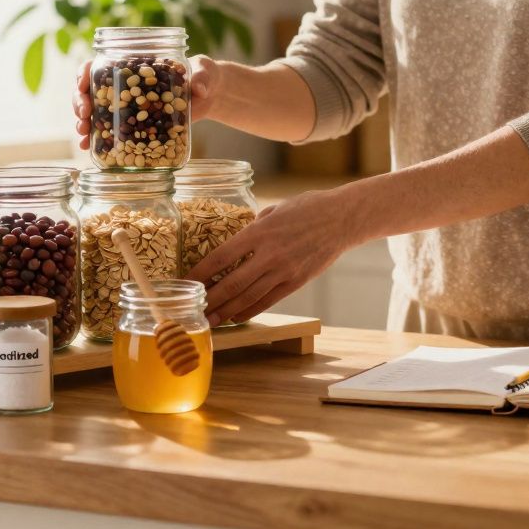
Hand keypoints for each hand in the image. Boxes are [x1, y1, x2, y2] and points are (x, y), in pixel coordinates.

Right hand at [73, 55, 223, 150]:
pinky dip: (97, 140)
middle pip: (90, 90)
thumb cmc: (204, 75)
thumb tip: (200, 90)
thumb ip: (202, 76)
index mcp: (133, 66)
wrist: (210, 96)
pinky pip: (110, 131)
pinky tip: (89, 148)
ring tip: (83, 135)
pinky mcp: (134, 125)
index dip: (84, 73)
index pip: (100, 65)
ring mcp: (127, 106)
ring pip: (95, 112)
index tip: (82, 84)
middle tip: (83, 115)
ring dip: (83, 122)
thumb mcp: (204, 70)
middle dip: (80, 102)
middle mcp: (124, 85)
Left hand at [188, 189, 357, 325]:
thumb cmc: (308, 208)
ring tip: (210, 319)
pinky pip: (268, 301)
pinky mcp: (296, 282)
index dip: (201, 272)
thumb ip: (254, 227)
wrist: (343, 219)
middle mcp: (269, 254)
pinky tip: (236, 317)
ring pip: (248, 297)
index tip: (185, 281)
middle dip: (210, 299)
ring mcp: (284, 271)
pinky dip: (249, 311)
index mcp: (259, 232)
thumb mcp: (275, 209)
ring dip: (226, 311)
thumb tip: (239, 240)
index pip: (221, 257)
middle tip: (193, 309)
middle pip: (231, 283)